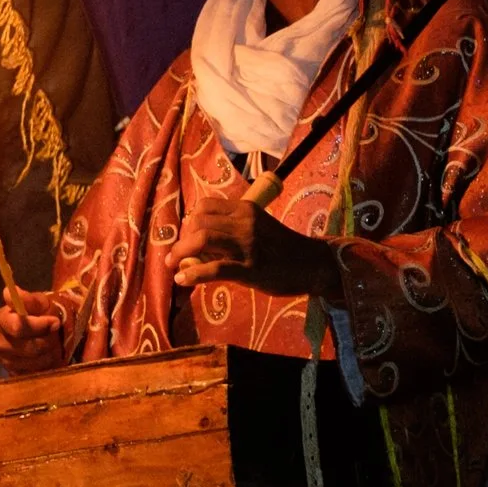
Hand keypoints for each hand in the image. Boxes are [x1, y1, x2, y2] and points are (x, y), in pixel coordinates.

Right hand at [0, 286, 65, 376]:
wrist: (39, 332)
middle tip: (56, 334)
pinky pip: (37, 374)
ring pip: (36, 362)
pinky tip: (47, 355)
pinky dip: (47, 365)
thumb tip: (8, 291)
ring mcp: (5, 361)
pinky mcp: (14, 375)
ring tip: (52, 344)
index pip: (18, 327)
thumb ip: (27, 299)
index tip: (55, 322)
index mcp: (0, 320)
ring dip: (50, 353)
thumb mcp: (38, 302)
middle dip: (49, 341)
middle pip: (30, 347)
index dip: (40, 326)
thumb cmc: (39, 314)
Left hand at [173, 196, 344, 299]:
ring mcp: (248, 245)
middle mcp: (245, 222)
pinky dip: (193, 274)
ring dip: (180, 252)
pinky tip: (182, 280)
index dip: (190, 221)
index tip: (188, 236)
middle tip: (180, 254)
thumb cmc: (282, 247)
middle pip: (198, 221)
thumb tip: (197, 243)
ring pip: (202, 239)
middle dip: (182, 238)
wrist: (314, 264)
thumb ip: (232, 229)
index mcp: (246, 209)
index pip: (205, 206)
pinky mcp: (251, 269)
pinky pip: (215, 268)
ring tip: (173, 264)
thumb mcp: (258, 227)